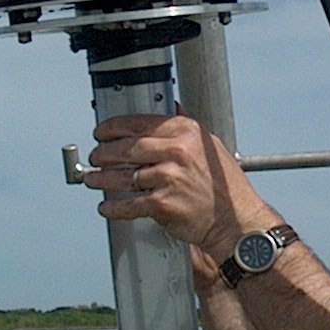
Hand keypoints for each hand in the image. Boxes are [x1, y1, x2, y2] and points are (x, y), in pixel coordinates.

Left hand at [86, 113, 273, 258]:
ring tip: (93, 179)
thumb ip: (188, 127)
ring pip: (123, 175)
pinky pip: (129, 204)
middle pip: (126, 147)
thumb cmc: (225, 186)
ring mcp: (168, 178)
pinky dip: (113, 207)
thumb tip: (172, 109)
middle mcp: (177, 152)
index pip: (138, 123)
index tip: (101, 132)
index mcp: (186, 132)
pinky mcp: (162, 204)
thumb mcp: (210, 146)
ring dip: (101, 178)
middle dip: (103, 152)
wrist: (235, 221)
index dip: (112, 127)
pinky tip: (106, 206)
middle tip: (95, 156)